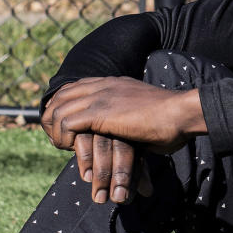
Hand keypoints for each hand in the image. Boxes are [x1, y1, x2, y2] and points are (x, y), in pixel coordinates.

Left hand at [42, 78, 205, 205]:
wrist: (180, 114)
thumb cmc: (171, 120)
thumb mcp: (144, 113)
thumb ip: (129, 117)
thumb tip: (128, 133)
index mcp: (113, 83)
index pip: (74, 88)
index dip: (64, 106)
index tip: (65, 128)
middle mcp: (102, 85)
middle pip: (60, 96)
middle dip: (52, 119)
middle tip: (57, 140)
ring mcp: (100, 97)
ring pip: (58, 109)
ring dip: (55, 131)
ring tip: (62, 147)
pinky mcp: (99, 113)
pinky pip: (66, 123)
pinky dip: (63, 137)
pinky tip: (70, 149)